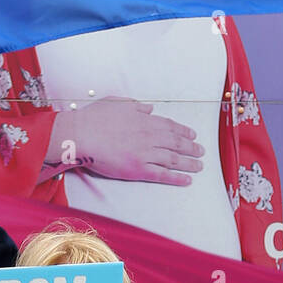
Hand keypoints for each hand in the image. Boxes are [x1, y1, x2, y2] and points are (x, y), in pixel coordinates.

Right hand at [46, 98, 203, 185]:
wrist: (80, 135)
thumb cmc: (93, 118)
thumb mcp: (116, 103)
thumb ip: (135, 106)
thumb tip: (149, 108)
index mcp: (145, 120)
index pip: (171, 126)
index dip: (184, 131)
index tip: (192, 135)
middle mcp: (149, 136)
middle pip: (177, 143)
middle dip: (191, 147)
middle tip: (201, 151)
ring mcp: (145, 153)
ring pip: (174, 159)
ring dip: (189, 163)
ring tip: (199, 166)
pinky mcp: (138, 169)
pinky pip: (163, 174)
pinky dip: (177, 178)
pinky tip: (187, 180)